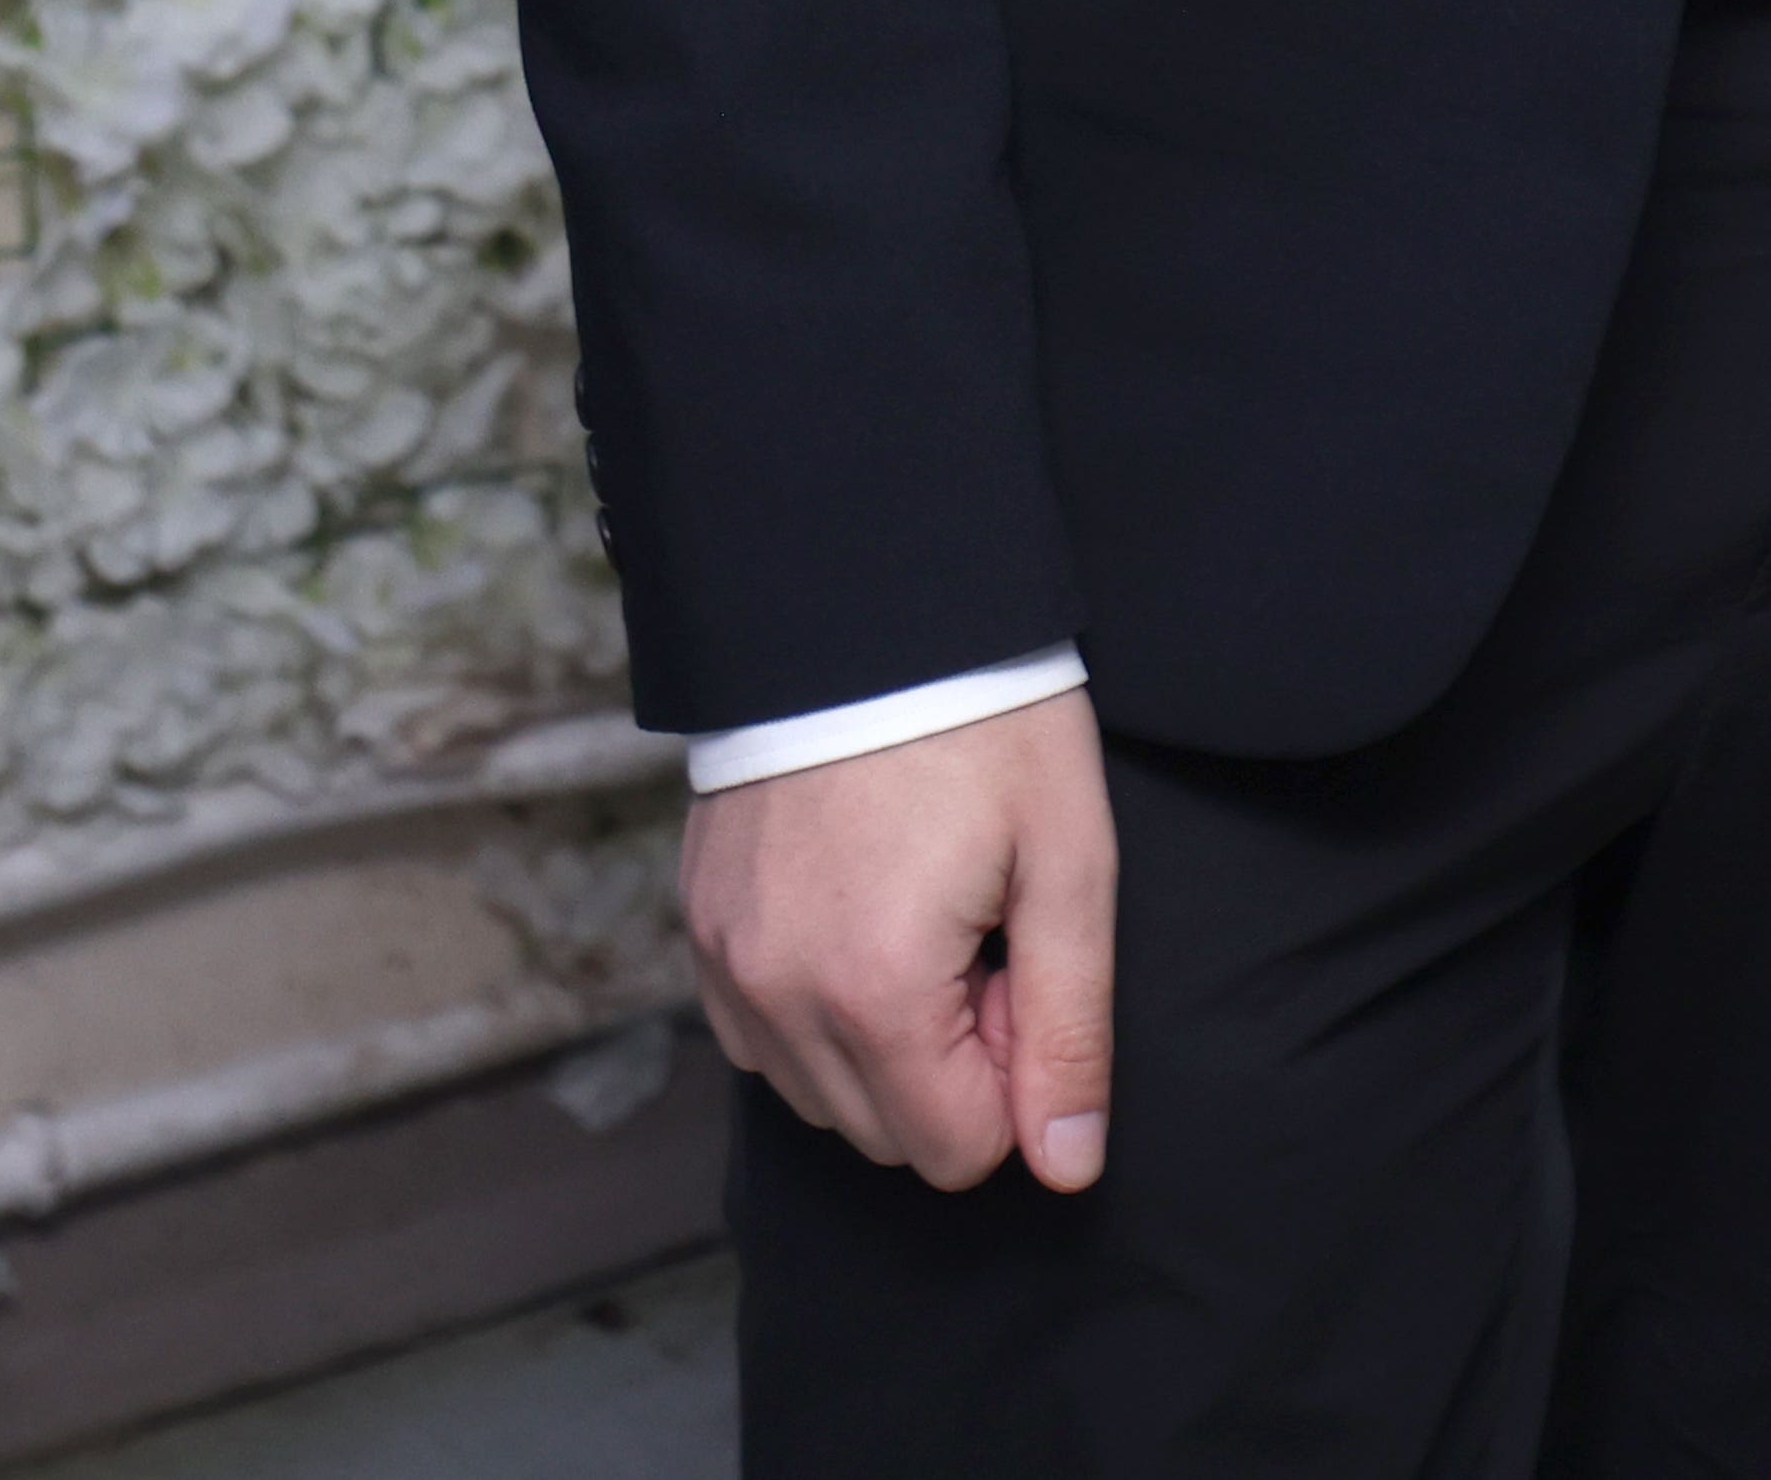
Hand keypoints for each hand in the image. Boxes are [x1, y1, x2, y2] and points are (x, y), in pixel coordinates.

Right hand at [683, 691, 1117, 1191]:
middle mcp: (778, 997)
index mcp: (874, 991)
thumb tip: (1068, 1165)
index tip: (1021, 965)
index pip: (958, 1152)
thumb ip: (1069, 1031)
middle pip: (886, 1137)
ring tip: (927, 917)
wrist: (869, 604)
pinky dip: (820, 1012)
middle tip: (983, 936)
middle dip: (951, 1064)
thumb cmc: (987, 725)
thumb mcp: (1068, 865)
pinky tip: (864, 916)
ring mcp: (726, 963)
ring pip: (820, 1097)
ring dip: (885, 1043)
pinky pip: (762, 1039)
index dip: (1013, 1069)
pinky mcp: (701, 928)